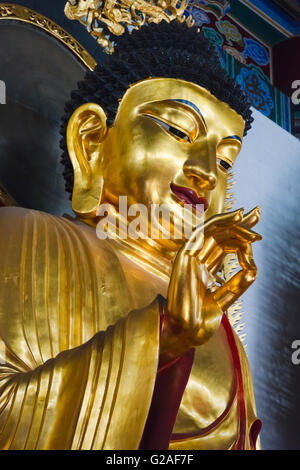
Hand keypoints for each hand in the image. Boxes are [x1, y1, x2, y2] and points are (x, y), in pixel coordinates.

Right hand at [160, 207, 261, 360]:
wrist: (187, 330)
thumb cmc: (201, 319)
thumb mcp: (226, 298)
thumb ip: (237, 283)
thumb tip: (253, 269)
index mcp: (204, 269)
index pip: (223, 246)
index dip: (240, 237)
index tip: (258, 235)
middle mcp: (197, 260)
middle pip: (219, 234)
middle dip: (239, 224)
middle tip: (258, 214)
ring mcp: (190, 256)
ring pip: (213, 230)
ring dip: (234, 222)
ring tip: (252, 219)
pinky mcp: (185, 255)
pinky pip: (204, 231)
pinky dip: (220, 221)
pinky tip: (238, 217)